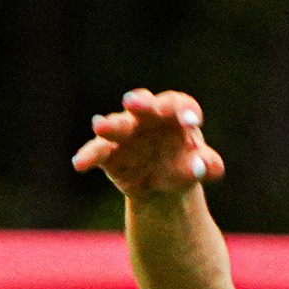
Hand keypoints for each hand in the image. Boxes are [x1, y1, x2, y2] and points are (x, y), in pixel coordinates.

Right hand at [71, 88, 225, 199]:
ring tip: (99, 126)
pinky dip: (88, 156)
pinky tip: (80, 164)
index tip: (192, 121)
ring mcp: (126, 131)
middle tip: (132, 102)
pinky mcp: (108, 150)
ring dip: (109, 125)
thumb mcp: (201, 168)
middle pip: (143, 104)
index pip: (179, 104)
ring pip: (117, 124)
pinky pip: (97, 151)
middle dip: (138, 103)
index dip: (184, 110)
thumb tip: (202, 165)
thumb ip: (208, 166)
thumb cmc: (184, 166)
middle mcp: (148, 116)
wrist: (162, 186)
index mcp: (175, 114)